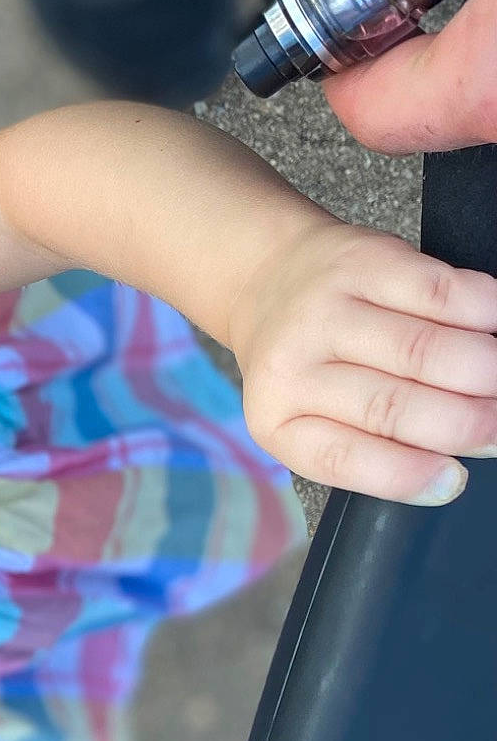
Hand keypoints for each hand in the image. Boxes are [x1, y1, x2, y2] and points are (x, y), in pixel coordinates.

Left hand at [230, 217, 496, 499]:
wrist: (267, 278)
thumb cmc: (300, 359)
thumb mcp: (307, 415)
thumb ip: (364, 444)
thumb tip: (446, 465)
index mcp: (276, 419)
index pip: (341, 457)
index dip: (407, 474)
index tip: (453, 479)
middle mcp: (291, 366)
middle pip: (392, 407)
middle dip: (464, 424)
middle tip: (496, 429)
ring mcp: (324, 310)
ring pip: (422, 351)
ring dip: (482, 371)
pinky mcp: (362, 262)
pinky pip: (438, 291)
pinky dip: (482, 313)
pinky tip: (494, 328)